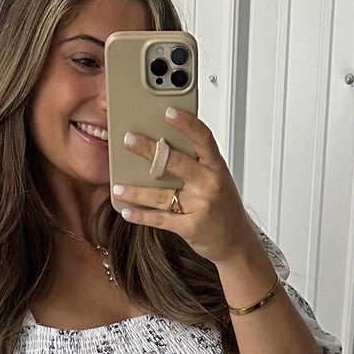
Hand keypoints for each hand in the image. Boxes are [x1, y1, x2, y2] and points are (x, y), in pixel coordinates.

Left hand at [112, 107, 258, 268]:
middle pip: (176, 162)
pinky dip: (141, 216)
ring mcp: (200, 206)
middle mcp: (209, 184)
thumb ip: (196, 163)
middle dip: (150, 150)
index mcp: (216, 167)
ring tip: (118, 187)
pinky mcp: (191, 227)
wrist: (236, 242)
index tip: (169, 111)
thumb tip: (164, 143)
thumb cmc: (223, 207)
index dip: (186, 123)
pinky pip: (160, 220)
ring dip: (136, 191)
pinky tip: (127, 211)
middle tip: (129, 139)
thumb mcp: (217, 179)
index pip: (203, 138)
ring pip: (162, 195)